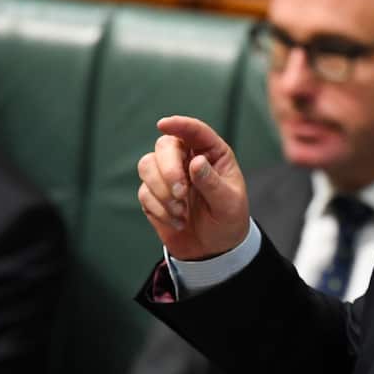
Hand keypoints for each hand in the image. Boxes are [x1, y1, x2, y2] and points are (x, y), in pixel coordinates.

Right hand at [137, 116, 249, 260]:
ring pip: (147, 165)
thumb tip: (196, 161)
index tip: (163, 125)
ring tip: (182, 212)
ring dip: (161, 191)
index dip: (179, 125)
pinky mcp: (153, 193)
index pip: (195, 132)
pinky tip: (178, 222)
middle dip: (168, 169)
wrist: (213, 249)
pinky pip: (144, 192)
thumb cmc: (228, 220)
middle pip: (164, 146)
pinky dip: (159, 209)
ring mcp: (167, 174)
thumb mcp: (229, 204)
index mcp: (213, 154)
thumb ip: (212, 183)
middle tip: (180, 193)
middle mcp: (188, 158)